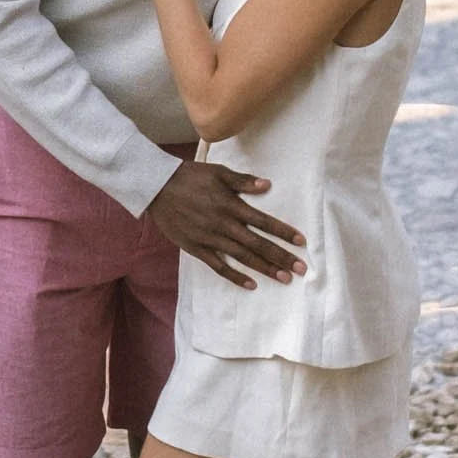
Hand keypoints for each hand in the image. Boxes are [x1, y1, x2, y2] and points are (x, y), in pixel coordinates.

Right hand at [146, 157, 305, 287]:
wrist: (156, 187)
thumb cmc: (189, 177)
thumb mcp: (218, 172)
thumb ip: (243, 181)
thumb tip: (267, 185)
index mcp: (230, 205)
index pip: (263, 221)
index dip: (283, 232)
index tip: (300, 242)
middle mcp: (223, 224)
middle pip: (257, 244)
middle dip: (281, 257)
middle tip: (301, 269)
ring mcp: (209, 238)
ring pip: (242, 257)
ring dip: (264, 268)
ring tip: (284, 278)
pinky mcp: (196, 248)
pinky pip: (218, 266)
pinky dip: (235, 276)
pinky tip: (251, 284)